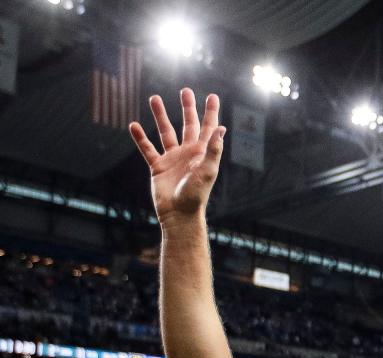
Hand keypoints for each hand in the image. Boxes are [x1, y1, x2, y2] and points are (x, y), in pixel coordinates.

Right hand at [129, 89, 225, 225]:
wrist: (179, 214)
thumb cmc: (196, 195)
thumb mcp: (207, 171)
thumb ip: (213, 149)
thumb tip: (221, 128)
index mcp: (202, 152)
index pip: (208, 127)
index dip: (210, 112)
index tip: (212, 96)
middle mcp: (188, 153)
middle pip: (188, 125)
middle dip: (187, 108)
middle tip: (185, 91)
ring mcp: (173, 159)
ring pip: (166, 132)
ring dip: (161, 116)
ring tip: (154, 98)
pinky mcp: (158, 167)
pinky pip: (148, 149)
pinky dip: (141, 138)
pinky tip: (134, 125)